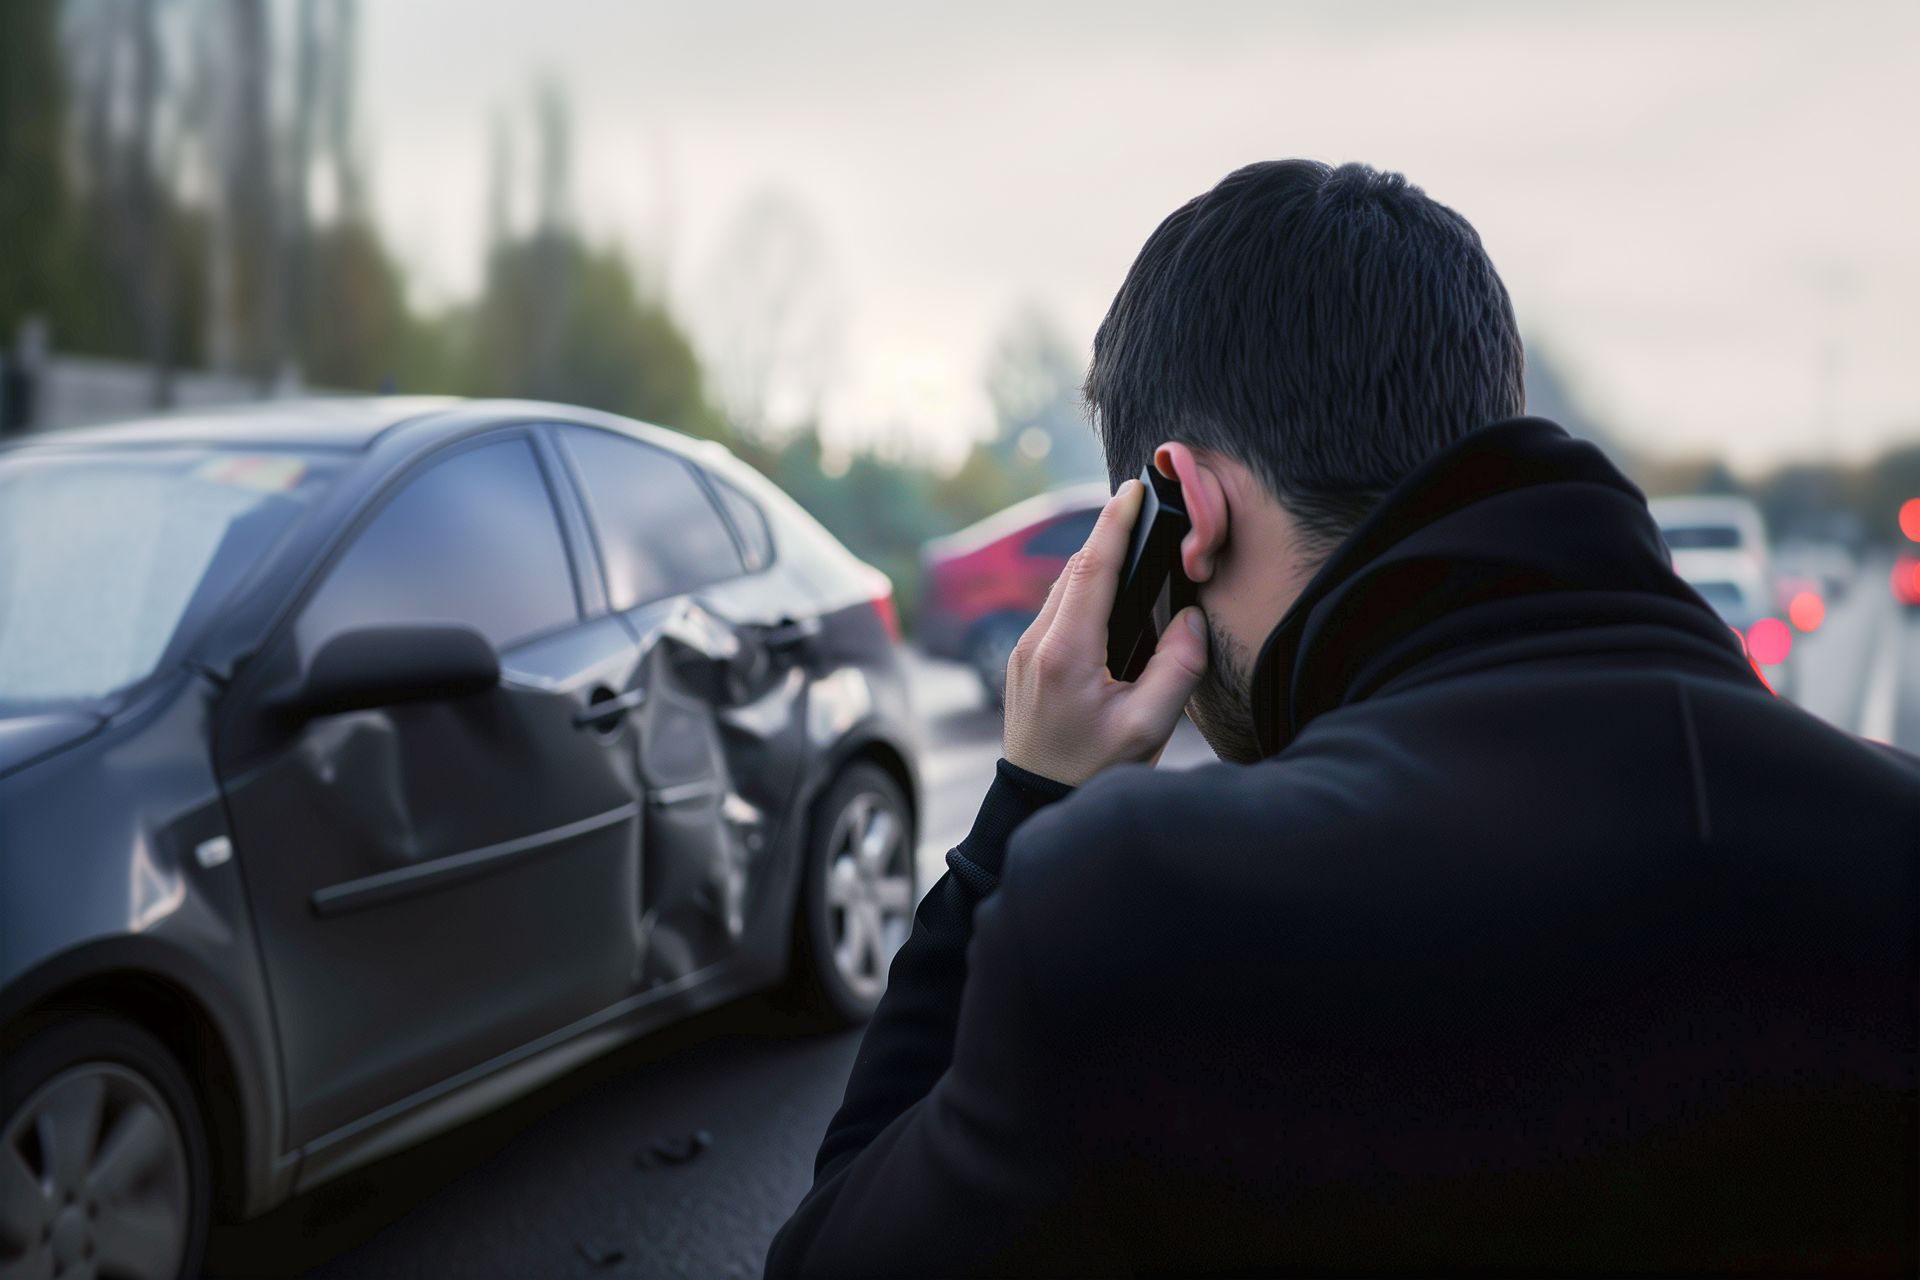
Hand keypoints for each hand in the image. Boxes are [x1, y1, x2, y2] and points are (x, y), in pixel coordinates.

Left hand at [1002, 479, 1208, 785]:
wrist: (1034, 805)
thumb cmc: (1091, 772)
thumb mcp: (1147, 729)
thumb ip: (1176, 670)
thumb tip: (1190, 619)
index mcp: (1066, 653)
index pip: (1092, 569)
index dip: (1115, 524)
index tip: (1133, 488)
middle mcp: (1035, 643)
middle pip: (1076, 570)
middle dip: (1110, 538)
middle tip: (1146, 512)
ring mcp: (1022, 651)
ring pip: (1063, 589)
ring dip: (1096, 566)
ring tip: (1134, 551)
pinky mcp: (1021, 662)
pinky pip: (1056, 611)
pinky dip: (1084, 593)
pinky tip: (1111, 602)